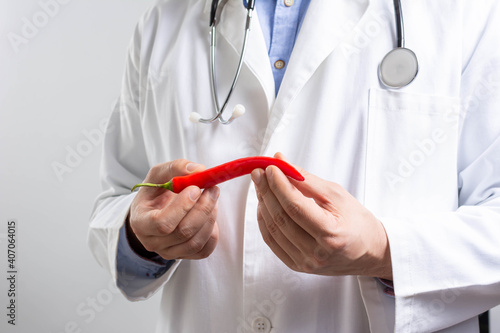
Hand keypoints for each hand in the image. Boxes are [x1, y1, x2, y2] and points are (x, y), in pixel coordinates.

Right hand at [128, 159, 219, 259]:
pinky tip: (210, 215)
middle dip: (203, 209)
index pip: (162, 223)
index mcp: (141, 222)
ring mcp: (169, 252)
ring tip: (212, 198)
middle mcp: (153, 242)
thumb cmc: (155, 193)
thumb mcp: (158, 175)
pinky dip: (213, 231)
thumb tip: (199, 170)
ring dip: (210, 217)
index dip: (182, 207)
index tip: (195, 188)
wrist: (154, 212)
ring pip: (196, 242)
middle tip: (212, 189)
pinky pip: (205, 250)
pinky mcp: (185, 256)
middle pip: (183, 232)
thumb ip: (176, 168)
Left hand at [251, 154, 391, 279]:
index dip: (279, 185)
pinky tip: (264, 205)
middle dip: (266, 191)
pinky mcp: (297, 266)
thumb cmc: (356, 220)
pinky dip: (264, 221)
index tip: (270, 167)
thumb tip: (281, 163)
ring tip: (261, 185)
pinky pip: (272, 242)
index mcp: (331, 234)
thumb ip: (307, 180)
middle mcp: (317, 253)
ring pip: (273, 229)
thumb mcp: (337, 195)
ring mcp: (305, 263)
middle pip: (281, 218)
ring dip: (263, 204)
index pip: (295, 207)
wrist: (369, 252)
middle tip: (259, 171)